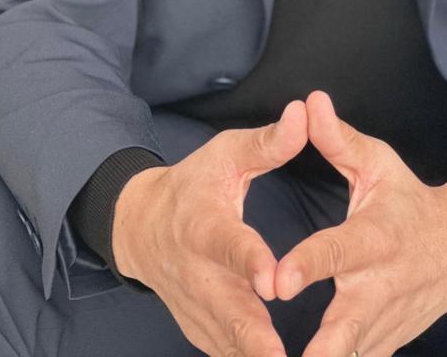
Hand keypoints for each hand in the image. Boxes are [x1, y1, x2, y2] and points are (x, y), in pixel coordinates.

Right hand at [111, 98, 308, 356]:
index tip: (272, 282)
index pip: (229, 245)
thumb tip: (304, 113)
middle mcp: (198, 272)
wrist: (142, 227)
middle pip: (227, 310)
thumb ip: (267, 143)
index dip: (249, 263)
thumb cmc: (194, 185)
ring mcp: (196, 307)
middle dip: (255, 338)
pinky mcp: (200, 329)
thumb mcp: (226, 155)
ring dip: (255, 355)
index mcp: (204, 225)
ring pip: (228, 341)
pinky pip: (226, 352)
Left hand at [272, 90, 446, 356]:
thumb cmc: (410, 202)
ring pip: (350, 354)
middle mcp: (379, 286)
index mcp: (375, 238)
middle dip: (320, 348)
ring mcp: (383, 322)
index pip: (337, 252)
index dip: (307, 265)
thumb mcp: (378, 164)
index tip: (278, 280)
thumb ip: (339, 140)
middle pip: (346, 327)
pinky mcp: (383, 343)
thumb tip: (309, 103)